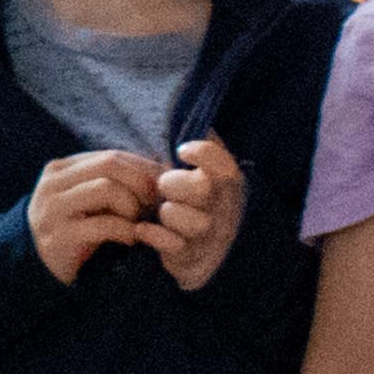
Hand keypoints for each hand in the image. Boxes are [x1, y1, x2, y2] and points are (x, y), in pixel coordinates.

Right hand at [28, 146, 169, 284]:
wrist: (35, 265)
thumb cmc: (73, 230)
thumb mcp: (86, 200)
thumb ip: (111, 183)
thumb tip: (160, 172)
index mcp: (62, 169)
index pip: (112, 155)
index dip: (143, 169)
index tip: (163, 189)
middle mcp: (54, 183)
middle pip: (109, 164)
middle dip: (141, 183)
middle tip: (155, 206)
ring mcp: (54, 209)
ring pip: (106, 188)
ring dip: (132, 206)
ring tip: (137, 223)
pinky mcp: (60, 236)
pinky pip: (104, 224)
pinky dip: (126, 231)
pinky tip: (130, 240)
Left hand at [146, 133, 246, 291]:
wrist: (208, 251)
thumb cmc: (200, 201)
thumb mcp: (208, 171)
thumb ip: (203, 146)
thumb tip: (189, 117)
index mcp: (227, 182)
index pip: (222, 163)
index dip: (201, 153)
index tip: (182, 151)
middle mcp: (222, 208)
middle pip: (199, 189)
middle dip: (173, 184)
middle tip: (165, 185)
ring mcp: (207, 234)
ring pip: (182, 217)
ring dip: (166, 212)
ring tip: (162, 211)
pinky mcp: (189, 256)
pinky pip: (169, 244)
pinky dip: (152, 235)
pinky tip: (145, 229)